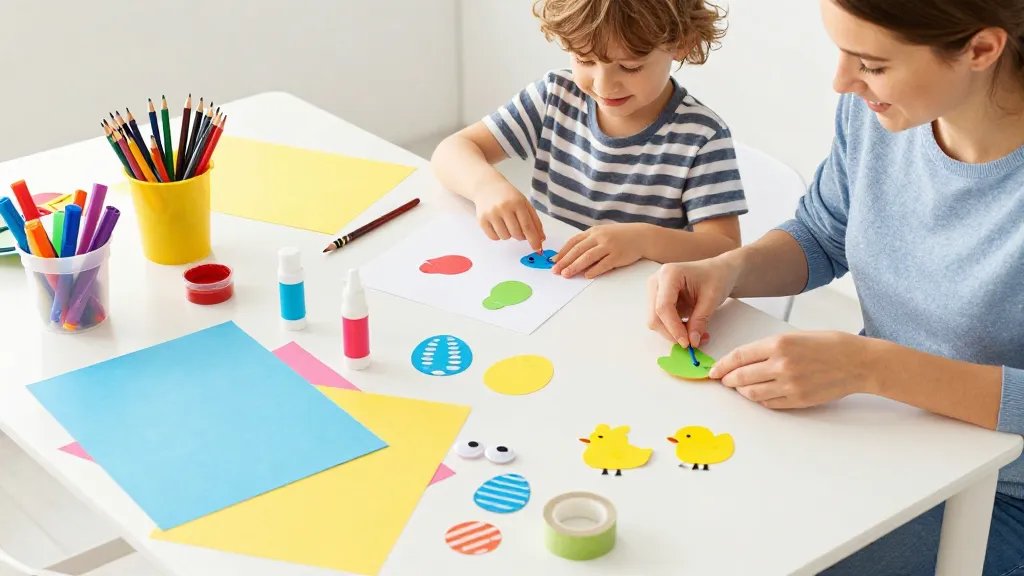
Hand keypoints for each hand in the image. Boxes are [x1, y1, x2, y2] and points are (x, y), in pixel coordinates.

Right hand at [474, 180, 544, 250]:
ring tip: (506, 223)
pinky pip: (494, 237)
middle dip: (521, 236)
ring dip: (509, 234)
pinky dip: (498, 235)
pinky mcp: (482, 220)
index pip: (527, 226)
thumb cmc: (508, 196)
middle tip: (519, 228)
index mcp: (517, 202)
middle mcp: (503, 207)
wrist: (487, 187)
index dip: (534, 239)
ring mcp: (491, 214)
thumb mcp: (524, 203)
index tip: (537, 248)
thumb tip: (541, 238)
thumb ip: (534, 221)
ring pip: (505, 237)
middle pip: (517, 234)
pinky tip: (498, 224)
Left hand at [551, 223, 646, 278]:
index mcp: (593, 231)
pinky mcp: (618, 255)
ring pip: (588, 257)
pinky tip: (586, 276)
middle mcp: (600, 237)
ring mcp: (609, 246)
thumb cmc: (620, 237)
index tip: (554, 261)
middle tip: (555, 271)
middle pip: (578, 250)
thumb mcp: (602, 234)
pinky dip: (594, 270)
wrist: (641, 236)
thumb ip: (589, 243)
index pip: (573, 241)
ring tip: (566, 274)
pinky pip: (604, 264)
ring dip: (575, 266)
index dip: (562, 252)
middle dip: (565, 261)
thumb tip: (572, 257)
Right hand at [646, 257, 740, 347]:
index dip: (673, 327)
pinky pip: (661, 321)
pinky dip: (675, 330)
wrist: (719, 271)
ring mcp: (655, 291)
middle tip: (692, 342)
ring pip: (656, 321)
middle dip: (671, 333)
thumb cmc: (717, 277)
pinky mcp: (658, 301)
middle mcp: (656, 282)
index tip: (687, 342)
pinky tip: (690, 329)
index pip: (663, 306)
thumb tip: (692, 342)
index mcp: (669, 274)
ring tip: (696, 335)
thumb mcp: (712, 298)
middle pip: (655, 316)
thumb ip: (700, 320)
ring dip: (673, 333)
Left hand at [709, 331, 876, 408]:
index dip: (722, 365)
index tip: (714, 370)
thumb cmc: (829, 345)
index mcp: (779, 343)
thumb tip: (743, 360)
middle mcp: (781, 364)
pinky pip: (769, 403)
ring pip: (751, 393)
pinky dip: (760, 399)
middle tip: (724, 380)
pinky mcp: (798, 400)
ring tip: (742, 387)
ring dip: (742, 391)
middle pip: (740, 377)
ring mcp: (789, 385)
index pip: (739, 356)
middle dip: (728, 380)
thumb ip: (768, 347)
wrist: (858, 362)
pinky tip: (760, 393)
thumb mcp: (795, 336)